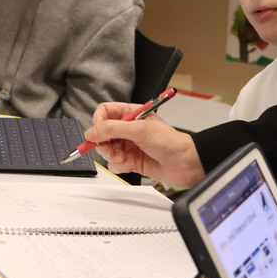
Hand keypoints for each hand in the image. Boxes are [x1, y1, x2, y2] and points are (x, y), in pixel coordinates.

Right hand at [86, 102, 206, 187]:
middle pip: (102, 133)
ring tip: (125, 157)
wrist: (185, 163)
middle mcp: (128, 128)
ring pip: (106, 150)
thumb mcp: (139, 130)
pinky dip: (120, 165)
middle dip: (104, 143)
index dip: (98, 122)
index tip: (98, 132)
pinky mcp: (131, 160)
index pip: (105, 112)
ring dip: (112, 155)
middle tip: (112, 148)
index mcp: (131, 113)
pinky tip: (131, 164)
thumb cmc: (170, 141)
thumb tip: (92, 131)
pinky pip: (114, 163)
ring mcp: (129, 145)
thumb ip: (112, 129)